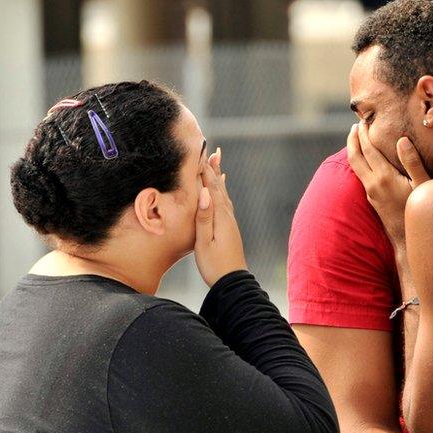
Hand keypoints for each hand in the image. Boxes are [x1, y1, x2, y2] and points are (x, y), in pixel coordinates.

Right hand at [194, 147, 245, 285]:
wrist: (233, 283)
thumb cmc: (215, 265)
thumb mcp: (204, 242)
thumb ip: (204, 218)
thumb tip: (205, 193)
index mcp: (220, 217)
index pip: (211, 187)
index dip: (205, 170)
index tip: (199, 152)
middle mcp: (227, 216)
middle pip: (219, 186)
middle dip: (214, 168)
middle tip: (211, 150)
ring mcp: (230, 222)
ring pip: (223, 193)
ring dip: (218, 177)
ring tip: (217, 162)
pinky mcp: (229, 228)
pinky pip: (225, 203)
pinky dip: (222, 191)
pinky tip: (222, 190)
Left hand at [346, 123, 429, 245]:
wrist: (408, 240)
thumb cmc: (419, 212)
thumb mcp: (422, 186)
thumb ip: (412, 162)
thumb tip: (401, 140)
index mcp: (384, 177)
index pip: (369, 149)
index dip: (365, 133)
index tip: (365, 120)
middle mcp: (373, 184)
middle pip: (354, 157)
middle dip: (353, 139)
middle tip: (356, 124)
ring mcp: (370, 193)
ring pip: (355, 167)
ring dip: (354, 150)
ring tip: (357, 137)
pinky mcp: (371, 199)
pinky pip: (360, 175)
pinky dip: (359, 161)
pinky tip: (366, 159)